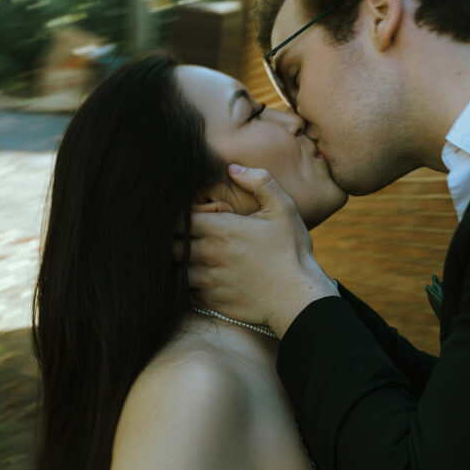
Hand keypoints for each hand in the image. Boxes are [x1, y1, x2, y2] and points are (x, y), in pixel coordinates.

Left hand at [180, 165, 338, 335]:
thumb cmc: (291, 252)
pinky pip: (185, 292)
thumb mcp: (283, 209)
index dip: (177, 217)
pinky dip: (186, 285)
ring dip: (179, 263)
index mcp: (220, 229)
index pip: (177, 220)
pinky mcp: (211, 301)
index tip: (188, 217)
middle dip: (174, 240)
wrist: (298, 298)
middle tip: (185, 238)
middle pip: (171, 246)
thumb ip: (259, 182)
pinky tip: (201, 279)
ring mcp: (207, 281)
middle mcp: (208, 254)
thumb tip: (233, 168)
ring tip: (190, 259)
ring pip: (174, 270)